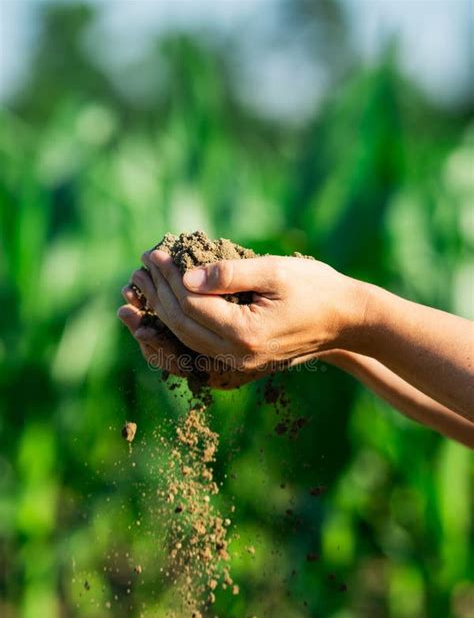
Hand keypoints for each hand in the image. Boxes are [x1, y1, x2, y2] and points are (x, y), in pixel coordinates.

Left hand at [132, 249, 365, 371]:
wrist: (345, 322)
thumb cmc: (316, 289)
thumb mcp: (276, 271)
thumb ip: (230, 274)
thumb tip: (187, 277)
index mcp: (246, 333)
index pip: (191, 304)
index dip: (168, 277)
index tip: (153, 253)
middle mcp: (237, 356)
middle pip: (182, 325)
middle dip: (157, 294)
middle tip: (141, 267)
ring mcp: (238, 364)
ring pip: (184, 342)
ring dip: (159, 316)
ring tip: (137, 293)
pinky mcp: (240, 363)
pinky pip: (196, 353)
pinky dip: (174, 336)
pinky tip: (157, 322)